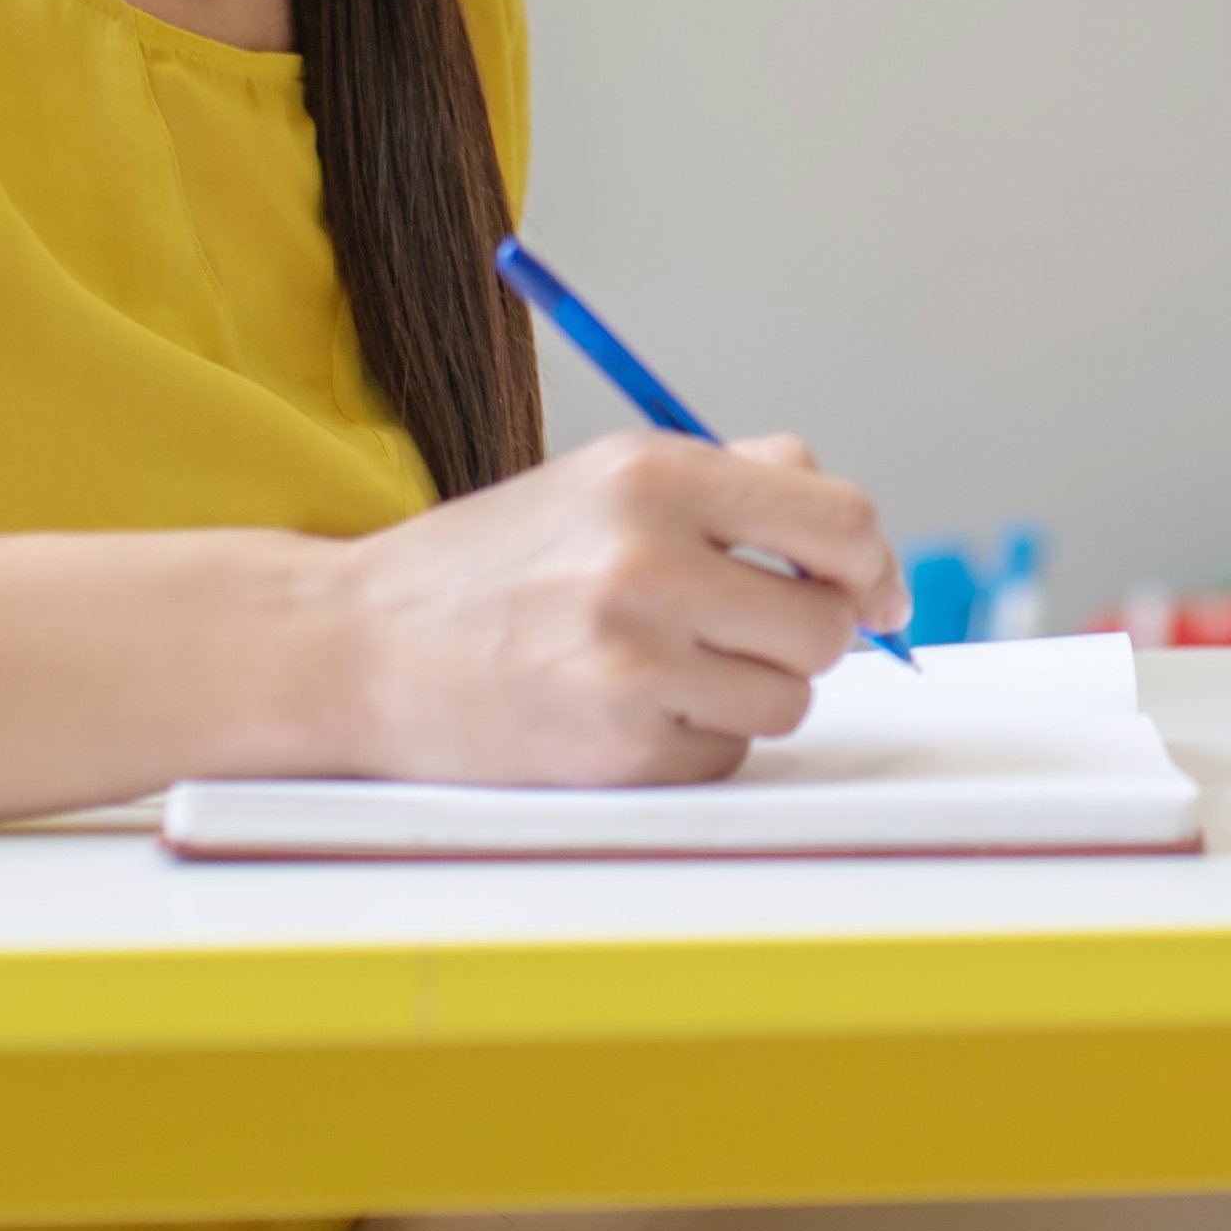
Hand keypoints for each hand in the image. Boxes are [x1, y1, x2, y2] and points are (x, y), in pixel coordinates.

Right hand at [318, 430, 899, 783]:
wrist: (353, 647)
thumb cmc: (491, 565)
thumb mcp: (602, 481)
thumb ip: (734, 481)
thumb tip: (851, 531)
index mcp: (654, 476)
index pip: (839, 520)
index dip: (874, 566)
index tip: (877, 594)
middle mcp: (646, 562)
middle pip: (826, 626)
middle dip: (804, 636)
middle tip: (742, 630)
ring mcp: (630, 662)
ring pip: (788, 699)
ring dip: (748, 691)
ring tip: (664, 666)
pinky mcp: (616, 749)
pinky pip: (726, 754)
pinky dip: (695, 740)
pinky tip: (624, 711)